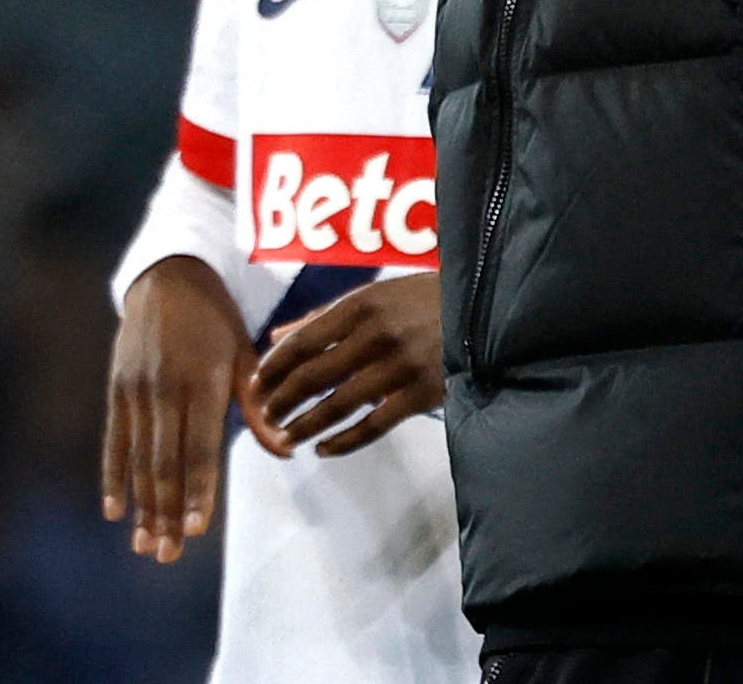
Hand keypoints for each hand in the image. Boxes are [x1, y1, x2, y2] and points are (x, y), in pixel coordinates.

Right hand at [102, 255, 252, 563]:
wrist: (168, 277)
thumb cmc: (217, 321)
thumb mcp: (245, 355)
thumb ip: (259, 407)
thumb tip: (285, 452)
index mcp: (204, 381)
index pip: (201, 446)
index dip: (198, 489)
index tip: (197, 529)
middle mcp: (167, 389)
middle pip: (166, 462)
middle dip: (166, 512)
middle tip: (167, 555)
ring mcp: (137, 390)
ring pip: (138, 459)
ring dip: (141, 506)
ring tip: (144, 545)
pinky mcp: (116, 389)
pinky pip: (113, 441)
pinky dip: (113, 477)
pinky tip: (113, 511)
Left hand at [244, 272, 444, 458]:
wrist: (488, 309)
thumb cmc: (427, 298)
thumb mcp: (378, 294)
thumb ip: (326, 317)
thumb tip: (277, 337)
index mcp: (362, 304)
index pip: (303, 341)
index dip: (274, 368)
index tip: (254, 386)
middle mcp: (376, 334)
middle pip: (314, 375)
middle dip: (282, 400)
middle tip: (265, 417)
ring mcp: (399, 366)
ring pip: (338, 404)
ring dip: (305, 425)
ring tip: (286, 438)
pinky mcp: (420, 394)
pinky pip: (373, 425)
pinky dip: (344, 442)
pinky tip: (324, 450)